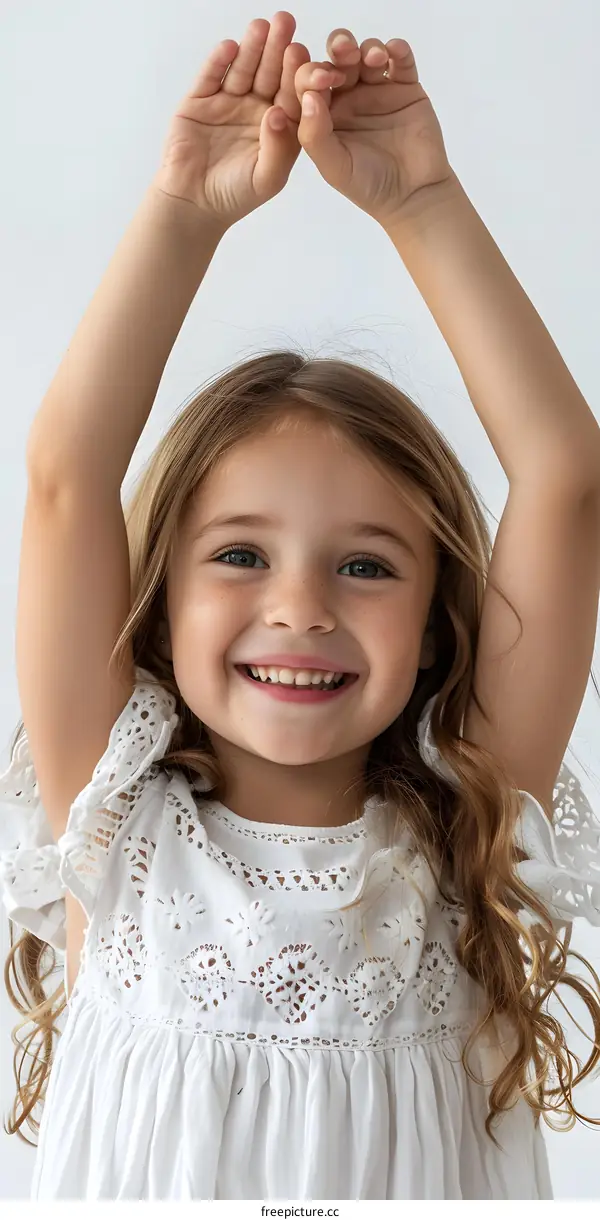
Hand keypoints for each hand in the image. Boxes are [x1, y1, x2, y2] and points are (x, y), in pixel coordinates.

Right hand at [154, 12, 310, 227]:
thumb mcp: (267, 178)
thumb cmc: (235, 195)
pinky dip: (218, 62)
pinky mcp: (200, 99)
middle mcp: (257, 107)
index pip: (292, 94)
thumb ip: (278, 148)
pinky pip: (211, 76)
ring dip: (251, 47)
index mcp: (280, 125)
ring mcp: (228, 101)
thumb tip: (277, 112)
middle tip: (285, 23)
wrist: (193, 203)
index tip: (303, 54)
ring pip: (242, 69)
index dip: (297, 74)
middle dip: (277, 48)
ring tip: (259, 27)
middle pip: (270, 73)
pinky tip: (229, 48)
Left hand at [294, 30, 453, 228]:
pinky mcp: (406, 87)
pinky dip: (397, 50)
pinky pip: (401, 60)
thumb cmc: (368, 185)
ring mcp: (377, 89)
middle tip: (345, 51)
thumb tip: (308, 96)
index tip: (322, 79)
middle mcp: (347, 96)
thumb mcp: (333, 167)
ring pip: (367, 53)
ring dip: (367, 47)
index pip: (309, 82)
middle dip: (339, 49)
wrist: (413, 195)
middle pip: (338, 59)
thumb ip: (315, 135)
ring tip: (374, 58)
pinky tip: (394, 53)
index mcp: (323, 113)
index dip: (311, 73)